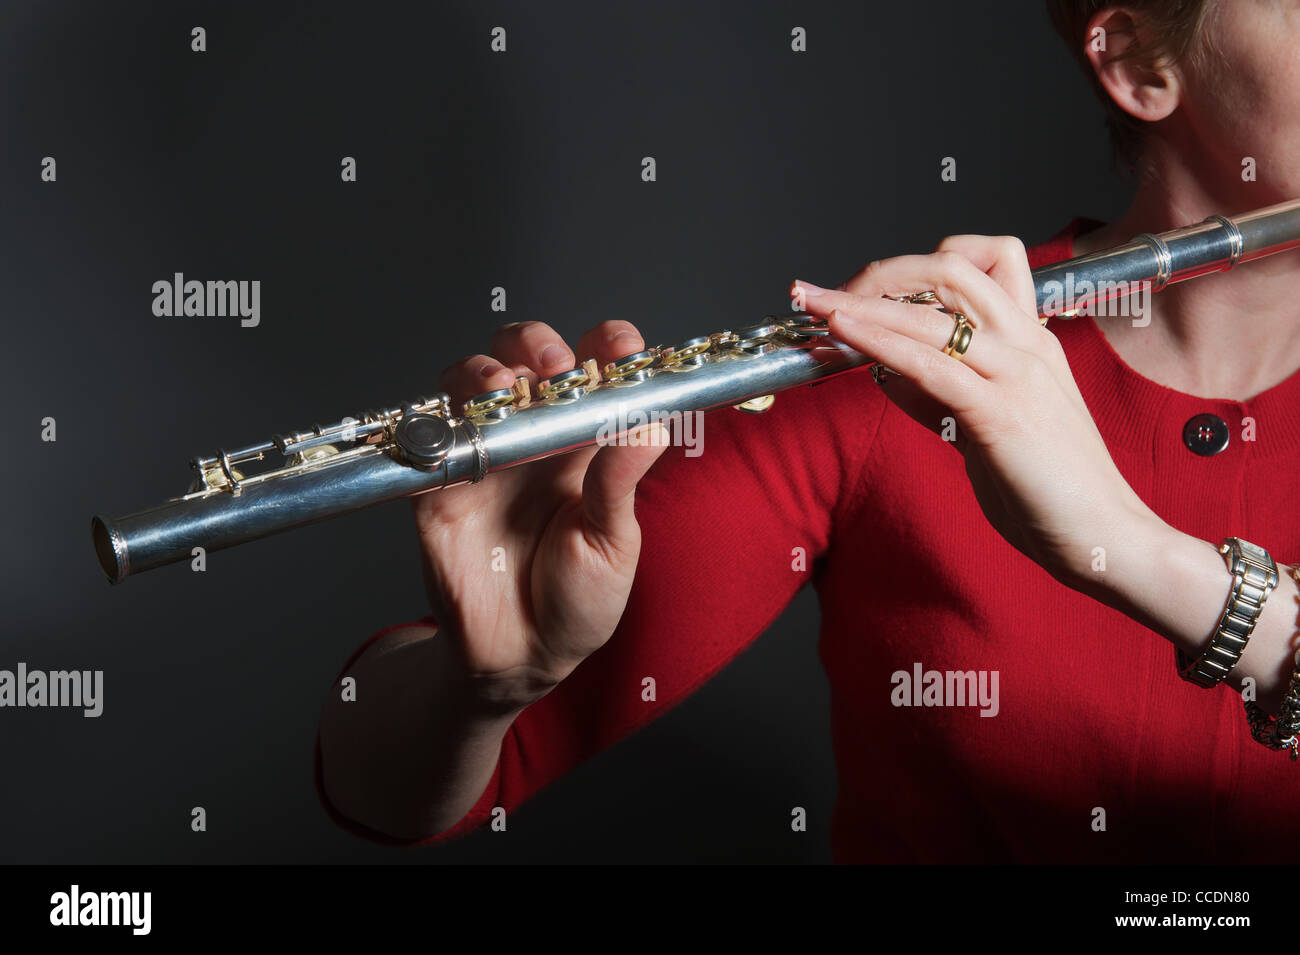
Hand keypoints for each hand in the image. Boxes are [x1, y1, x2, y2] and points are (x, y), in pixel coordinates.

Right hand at [414, 320, 668, 709]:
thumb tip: (652, 420)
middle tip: (555, 369)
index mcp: (587, 442)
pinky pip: (431, 437)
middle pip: (528, 358)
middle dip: (537, 344)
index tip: (619, 349)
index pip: (598, 371)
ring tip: (505, 388)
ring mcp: (486, 454)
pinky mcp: (440, 483)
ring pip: (474, 381)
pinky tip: (465, 428)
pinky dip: (442, 420)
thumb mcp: (613, 544)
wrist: (522, 658)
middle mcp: (536, 436)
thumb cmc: (578, 601)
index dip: (607, 347)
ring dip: (487, 369)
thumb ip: (621, 482)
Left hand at [793, 235, 1158, 587]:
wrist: (1105, 537)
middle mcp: (1027, 343)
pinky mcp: (1002, 412)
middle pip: (949, 269)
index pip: (977, 265)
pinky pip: (930, 363)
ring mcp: (1018, 373)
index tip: (861, 290)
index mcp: (1031, 340)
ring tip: (814, 304)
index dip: (913, 269)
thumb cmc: (1048, 489)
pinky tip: (842, 336)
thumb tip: (888, 376)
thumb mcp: (986, 428)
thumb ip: (941, 396)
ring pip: (933, 311)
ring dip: (861, 301)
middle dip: (880, 274)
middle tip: (828, 297)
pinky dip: (878, 342)